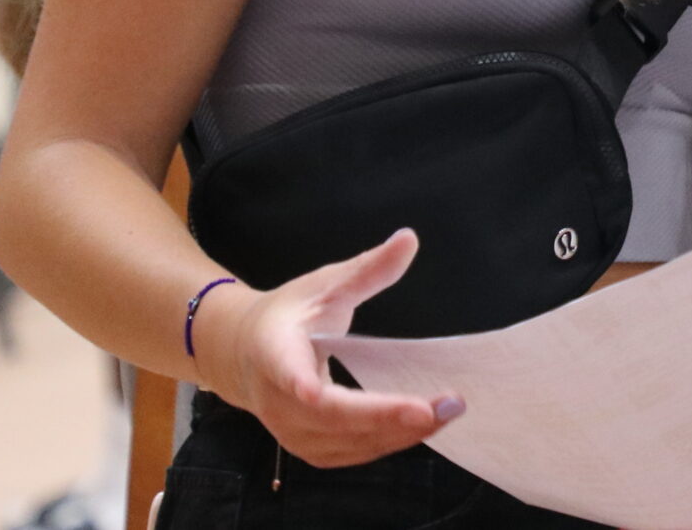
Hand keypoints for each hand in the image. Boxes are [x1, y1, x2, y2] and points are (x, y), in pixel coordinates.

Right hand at [193, 231, 464, 467]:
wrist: (245, 355)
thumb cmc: (289, 315)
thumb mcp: (324, 284)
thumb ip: (367, 269)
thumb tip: (409, 239)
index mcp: (273, 353)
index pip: (286, 373)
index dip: (302, 386)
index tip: (315, 392)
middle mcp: (278, 401)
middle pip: (330, 418)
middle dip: (386, 416)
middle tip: (439, 406)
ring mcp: (292, 432)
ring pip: (346, 443)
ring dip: (398, 434)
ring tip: (446, 413)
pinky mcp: (310, 449)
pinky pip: (352, 453)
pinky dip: (389, 442)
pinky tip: (424, 426)